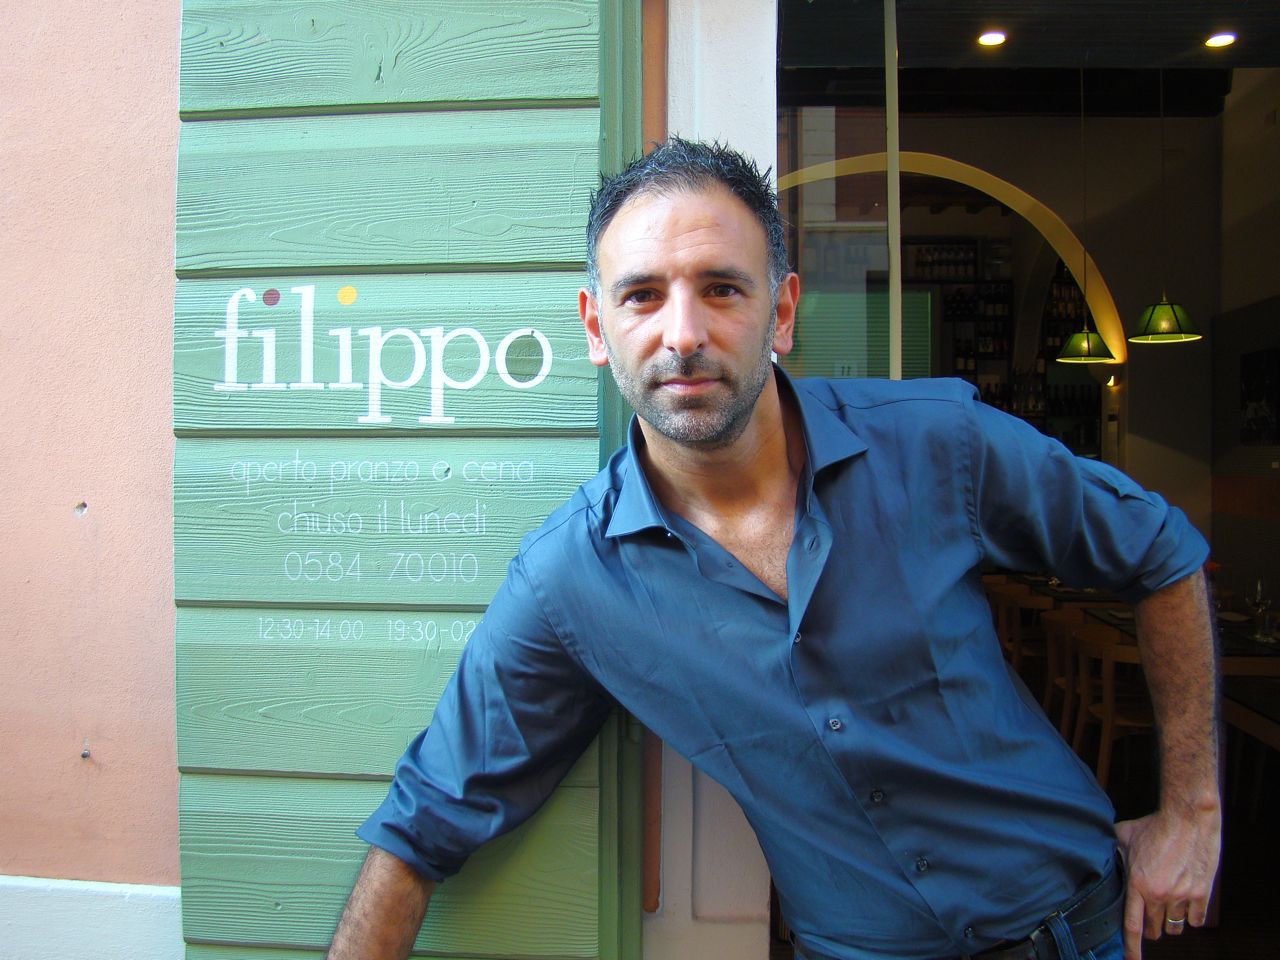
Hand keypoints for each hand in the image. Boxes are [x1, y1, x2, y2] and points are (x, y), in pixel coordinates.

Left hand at [1114, 804, 1220, 959]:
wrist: (1187, 818)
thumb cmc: (1154, 825)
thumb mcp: (1124, 835)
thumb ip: (1113, 851)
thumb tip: (1099, 853)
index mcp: (1137, 884)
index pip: (1132, 926)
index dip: (1131, 948)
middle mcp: (1159, 895)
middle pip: (1154, 930)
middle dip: (1151, 927)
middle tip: (1150, 914)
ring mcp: (1182, 896)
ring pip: (1176, 926)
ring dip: (1171, 920)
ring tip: (1168, 902)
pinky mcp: (1202, 893)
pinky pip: (1197, 920)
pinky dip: (1192, 917)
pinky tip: (1187, 904)